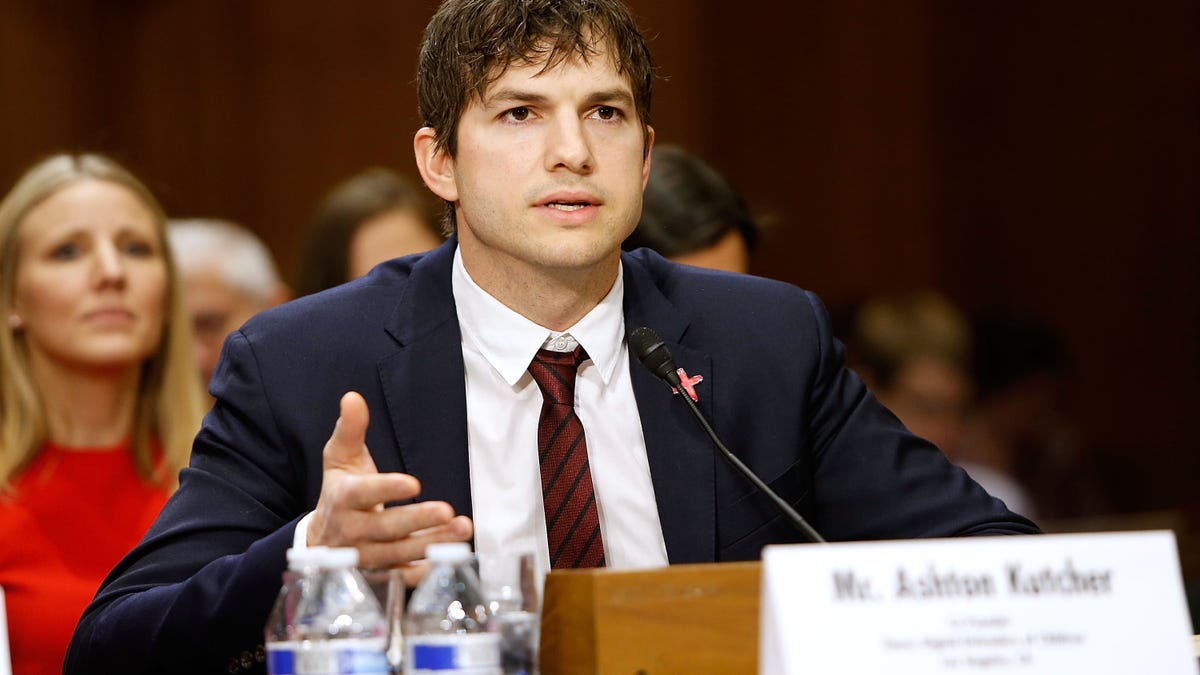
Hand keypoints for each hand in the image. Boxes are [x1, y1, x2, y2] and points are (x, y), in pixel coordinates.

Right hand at [307, 391, 472, 571]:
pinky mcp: (378, 574)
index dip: (387, 489)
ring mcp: (365, 556)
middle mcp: (351, 530)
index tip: (414, 483)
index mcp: (343, 498)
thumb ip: (350, 429)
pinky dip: (423, 572)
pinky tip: (449, 561)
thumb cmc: (340, 490)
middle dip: (418, 520)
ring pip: (399, 553)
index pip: (364, 493)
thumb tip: (353, 397)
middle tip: (448, 511)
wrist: (322, 539)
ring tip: (462, 532)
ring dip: (432, 544)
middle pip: (386, 528)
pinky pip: (401, 577)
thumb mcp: (340, 458)